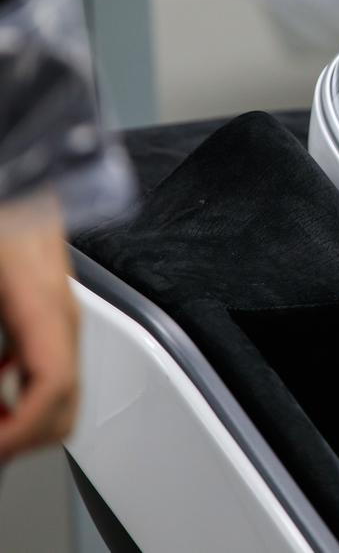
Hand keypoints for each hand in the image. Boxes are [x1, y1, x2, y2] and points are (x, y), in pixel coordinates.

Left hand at [0, 192, 78, 461]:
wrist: (16, 166)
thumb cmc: (8, 207)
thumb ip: (1, 345)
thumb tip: (1, 384)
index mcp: (43, 299)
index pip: (53, 387)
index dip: (19, 432)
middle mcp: (61, 307)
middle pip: (69, 399)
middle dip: (27, 436)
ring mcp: (59, 304)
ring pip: (65, 386)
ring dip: (24, 417)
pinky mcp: (45, 300)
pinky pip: (50, 362)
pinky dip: (22, 390)